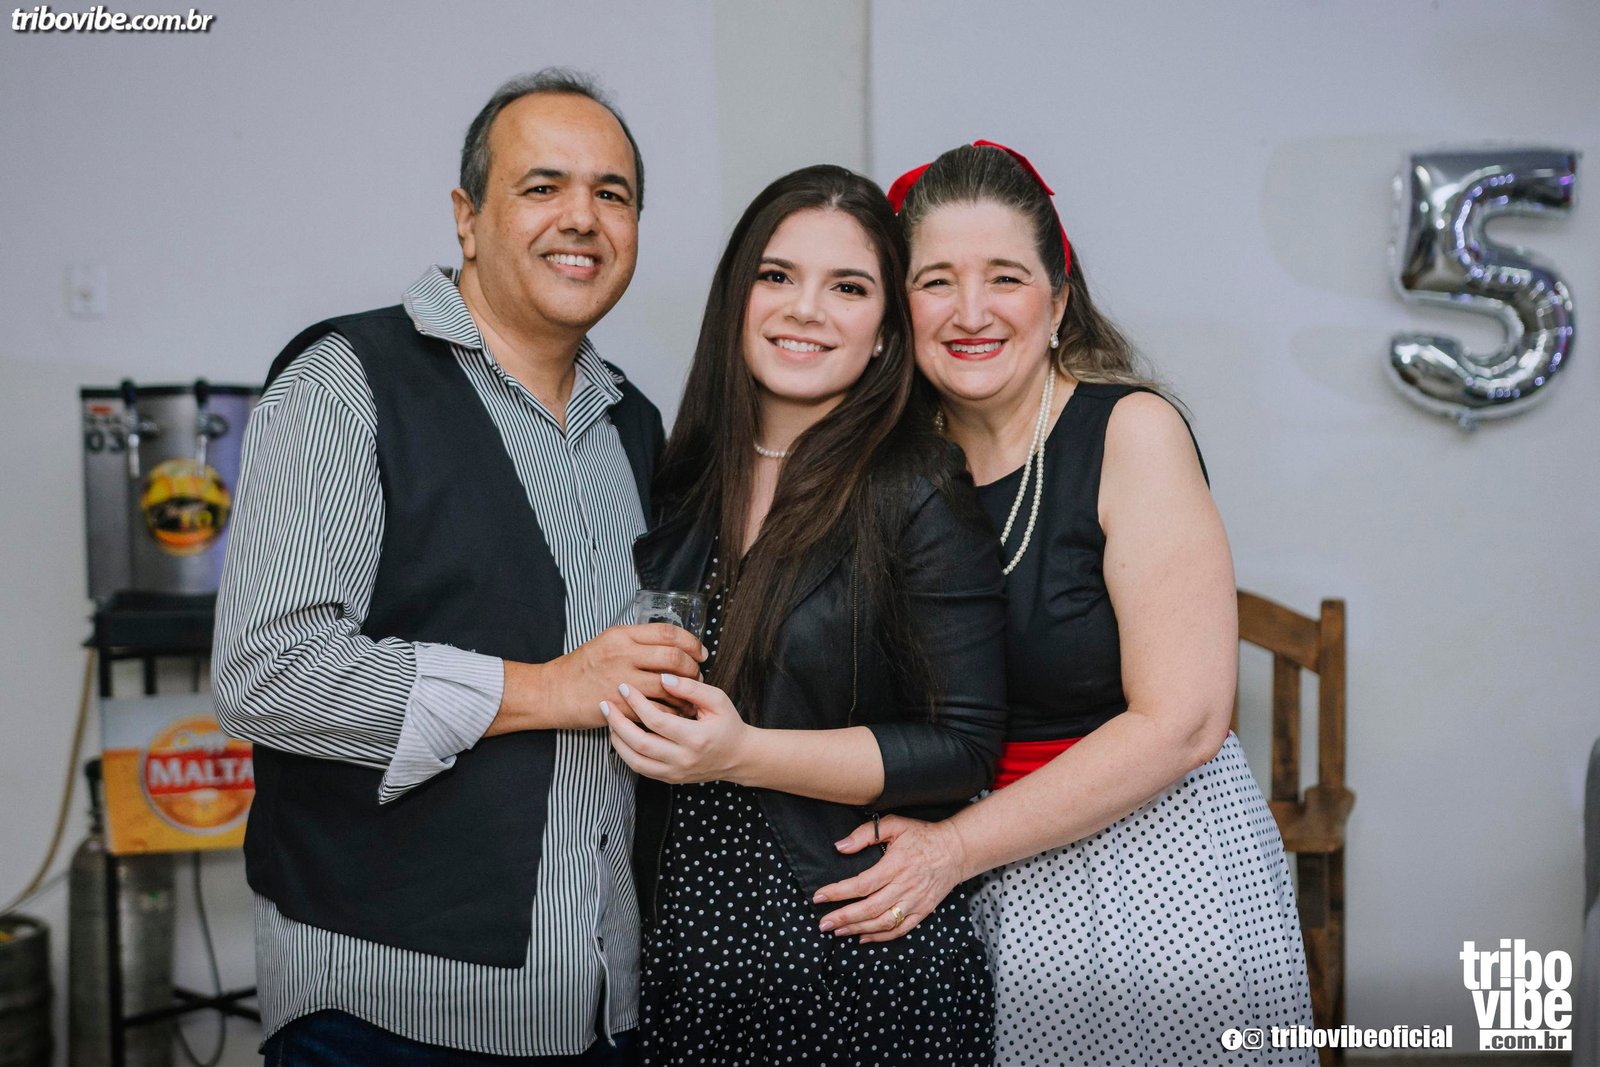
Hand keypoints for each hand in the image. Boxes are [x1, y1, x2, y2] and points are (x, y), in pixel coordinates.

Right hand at [491, 624, 704, 733]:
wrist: (553, 692)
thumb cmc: (580, 668)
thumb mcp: (606, 642)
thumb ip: (635, 641)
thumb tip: (669, 644)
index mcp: (622, 635)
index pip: (668, 632)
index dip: (691, 643)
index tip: (700, 653)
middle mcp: (624, 654)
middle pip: (674, 657)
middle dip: (692, 669)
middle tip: (697, 676)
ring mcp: (622, 680)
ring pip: (669, 685)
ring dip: (685, 692)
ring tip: (689, 696)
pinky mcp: (620, 705)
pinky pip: (657, 708)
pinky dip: (672, 711)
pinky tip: (675, 713)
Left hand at [603, 674, 752, 784]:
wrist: (739, 757)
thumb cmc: (728, 725)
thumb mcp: (718, 700)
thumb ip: (691, 688)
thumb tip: (663, 677)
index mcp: (696, 738)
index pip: (657, 721)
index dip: (637, 703)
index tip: (625, 687)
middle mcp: (683, 759)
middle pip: (640, 743)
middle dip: (618, 722)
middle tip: (606, 703)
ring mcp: (675, 773)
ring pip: (635, 761)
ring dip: (617, 740)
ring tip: (609, 720)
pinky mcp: (669, 779)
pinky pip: (640, 768)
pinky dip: (625, 752)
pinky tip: (620, 735)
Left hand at [811, 815, 969, 942]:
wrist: (956, 850)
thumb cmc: (923, 835)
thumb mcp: (894, 824)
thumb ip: (865, 833)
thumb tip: (840, 847)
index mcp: (895, 865)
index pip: (861, 884)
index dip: (838, 893)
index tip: (819, 897)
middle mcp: (905, 887)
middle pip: (869, 908)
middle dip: (843, 917)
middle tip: (822, 923)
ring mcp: (915, 902)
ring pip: (883, 922)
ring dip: (858, 929)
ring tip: (837, 931)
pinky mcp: (922, 911)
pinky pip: (899, 930)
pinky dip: (880, 937)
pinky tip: (863, 938)